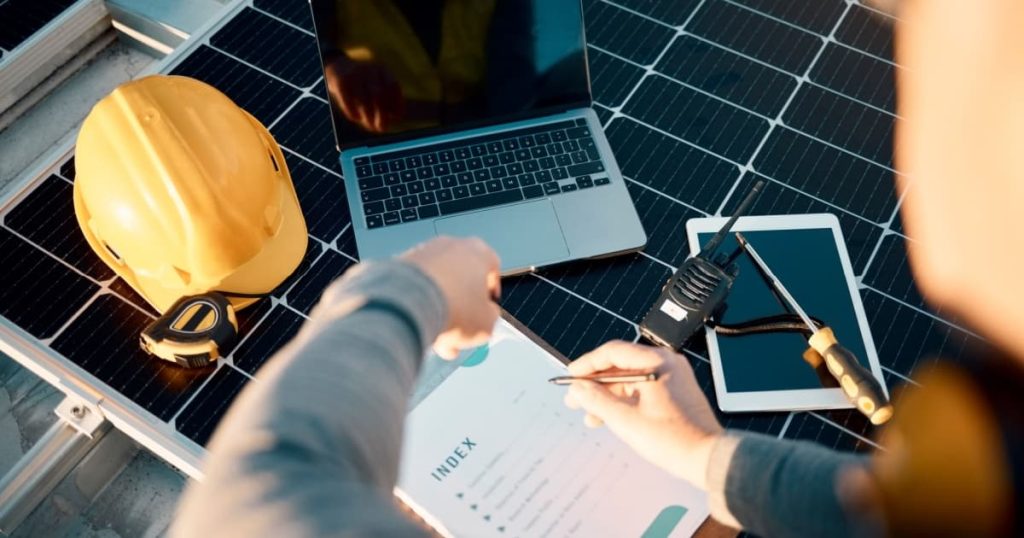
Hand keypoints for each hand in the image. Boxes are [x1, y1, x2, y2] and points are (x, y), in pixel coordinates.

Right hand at [324, 55, 403, 132]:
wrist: (335, 65)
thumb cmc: (361, 83)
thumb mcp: (375, 85)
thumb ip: (385, 99)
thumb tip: (397, 117)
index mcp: (381, 69)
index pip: (393, 85)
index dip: (397, 102)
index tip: (397, 117)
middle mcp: (369, 69)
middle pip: (378, 94)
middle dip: (381, 114)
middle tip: (381, 128)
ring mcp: (354, 73)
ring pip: (364, 99)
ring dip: (368, 116)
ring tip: (370, 126)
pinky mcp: (340, 80)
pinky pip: (348, 100)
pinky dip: (353, 112)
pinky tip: (356, 118)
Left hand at [400, 236, 500, 358]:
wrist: (410, 304)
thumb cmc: (451, 307)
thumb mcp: (486, 324)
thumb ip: (490, 317)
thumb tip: (484, 317)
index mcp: (479, 252)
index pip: (491, 269)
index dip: (489, 293)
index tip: (485, 309)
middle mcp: (451, 245)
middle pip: (461, 277)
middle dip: (461, 305)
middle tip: (460, 330)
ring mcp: (424, 251)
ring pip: (438, 282)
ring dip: (439, 306)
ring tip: (436, 334)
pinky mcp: (400, 262)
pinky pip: (416, 285)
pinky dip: (418, 303)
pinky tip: (418, 325)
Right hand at [564, 341, 722, 488]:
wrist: (708, 458)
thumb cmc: (675, 440)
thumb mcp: (626, 420)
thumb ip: (597, 401)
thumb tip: (578, 389)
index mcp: (657, 362)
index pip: (613, 352)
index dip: (587, 364)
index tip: (572, 376)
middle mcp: (667, 364)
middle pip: (621, 365)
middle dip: (595, 383)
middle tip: (576, 398)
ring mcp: (673, 378)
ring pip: (630, 379)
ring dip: (608, 395)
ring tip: (591, 415)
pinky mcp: (675, 393)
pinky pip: (642, 389)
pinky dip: (625, 401)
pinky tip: (611, 417)